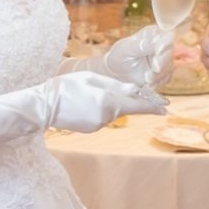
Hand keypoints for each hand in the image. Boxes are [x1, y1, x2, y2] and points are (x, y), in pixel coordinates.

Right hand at [44, 72, 166, 132]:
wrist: (43, 106)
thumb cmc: (66, 86)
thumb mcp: (91, 78)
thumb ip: (115, 85)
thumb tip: (135, 89)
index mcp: (108, 100)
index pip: (137, 105)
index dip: (152, 106)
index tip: (166, 108)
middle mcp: (106, 116)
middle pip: (124, 107)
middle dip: (126, 99)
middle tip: (118, 89)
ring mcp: (98, 125)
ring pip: (113, 111)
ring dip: (109, 102)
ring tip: (88, 92)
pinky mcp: (91, 129)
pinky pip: (102, 116)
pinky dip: (100, 108)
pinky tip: (84, 101)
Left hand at [103, 26, 174, 86]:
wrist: (116, 74)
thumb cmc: (119, 57)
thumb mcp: (128, 49)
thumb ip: (144, 44)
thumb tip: (158, 43)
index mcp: (153, 34)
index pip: (168, 35)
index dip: (166, 43)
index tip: (158, 51)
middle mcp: (161, 45)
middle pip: (171, 52)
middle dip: (162, 62)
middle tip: (153, 69)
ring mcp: (164, 59)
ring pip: (170, 66)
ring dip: (159, 75)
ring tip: (146, 78)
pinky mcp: (164, 72)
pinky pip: (167, 77)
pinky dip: (158, 82)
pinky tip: (148, 83)